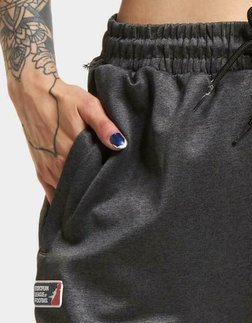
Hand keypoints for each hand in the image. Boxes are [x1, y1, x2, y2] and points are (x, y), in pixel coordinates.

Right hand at [8, 75, 126, 202]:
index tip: (115, 184)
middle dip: (94, 191)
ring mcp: (48, 170)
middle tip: (107, 191)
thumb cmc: (62, 97)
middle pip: (82, 189)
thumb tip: (120, 144)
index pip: (95, 180)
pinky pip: (52, 193)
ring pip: (68, 193)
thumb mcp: (87, 105)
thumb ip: (104, 125)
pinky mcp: (40, 170)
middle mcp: (59, 166)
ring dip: (80, 194)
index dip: (106, 184)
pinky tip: (74, 200)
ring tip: (93, 193)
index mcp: (73, 153)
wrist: (31, 92)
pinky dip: (64, 197)